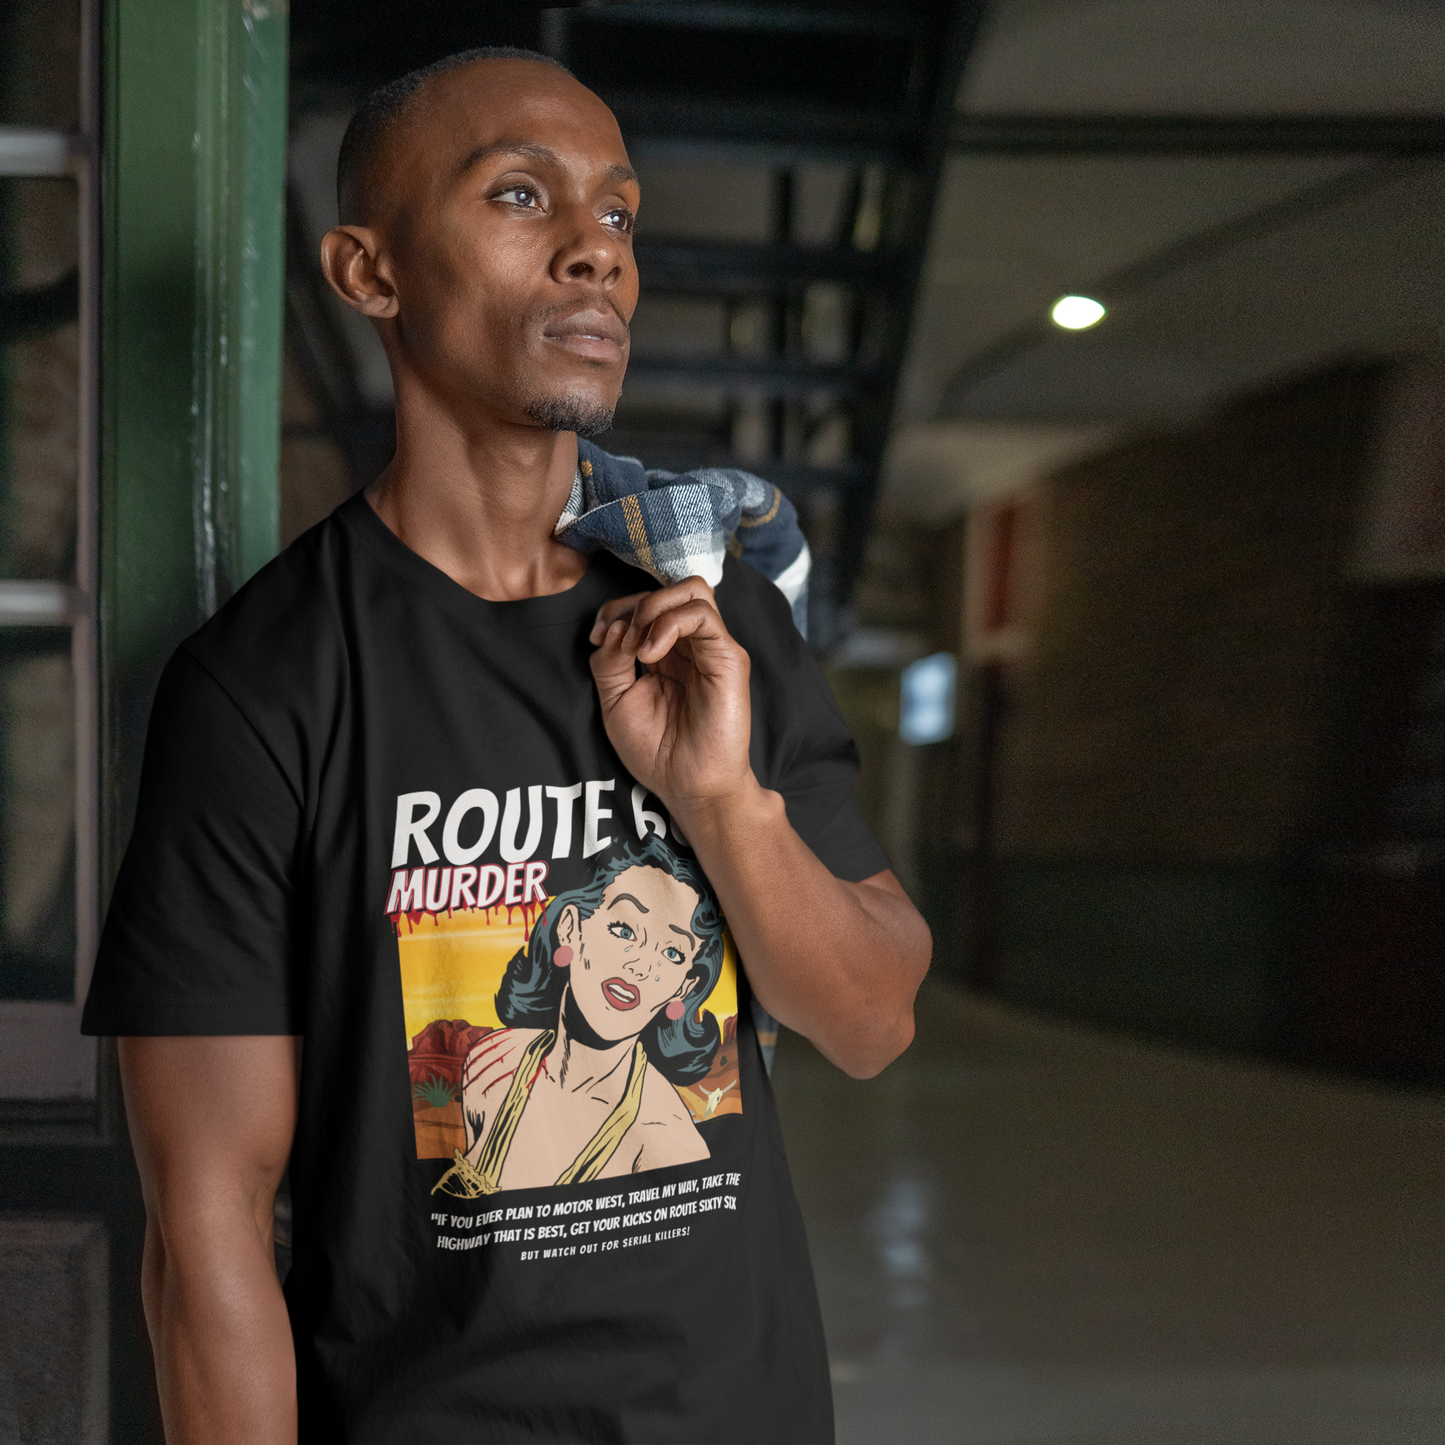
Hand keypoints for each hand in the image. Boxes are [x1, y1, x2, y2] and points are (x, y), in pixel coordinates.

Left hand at [588, 578, 754, 814]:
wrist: (689, 786)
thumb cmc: (657, 751)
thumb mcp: (616, 702)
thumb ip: (610, 662)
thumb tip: (616, 627)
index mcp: (666, 652)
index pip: (645, 603)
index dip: (615, 610)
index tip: (597, 638)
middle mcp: (691, 645)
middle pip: (667, 589)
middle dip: (632, 605)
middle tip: (618, 641)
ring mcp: (712, 648)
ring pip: (691, 589)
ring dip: (652, 608)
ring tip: (638, 646)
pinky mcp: (728, 657)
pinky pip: (702, 614)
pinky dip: (669, 622)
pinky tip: (651, 654)